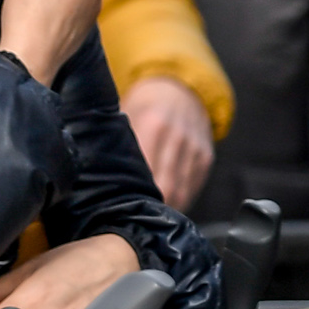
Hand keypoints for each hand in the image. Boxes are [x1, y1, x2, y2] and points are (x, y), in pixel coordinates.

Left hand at [122, 76, 215, 206]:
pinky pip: (193, 188)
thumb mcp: (127, 118)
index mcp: (154, 126)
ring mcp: (195, 148)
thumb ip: (120, 146)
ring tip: (149, 215)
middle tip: (135, 217)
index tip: (123, 208)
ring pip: (182, 193)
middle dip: (152, 208)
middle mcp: (178, 137)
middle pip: (167, 188)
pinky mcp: (206, 156)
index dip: (135, 195)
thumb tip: (102, 181)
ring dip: (166, 208)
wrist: (178, 90)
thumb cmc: (144, 108)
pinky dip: (180, 199)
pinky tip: (166, 202)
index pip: (146, 173)